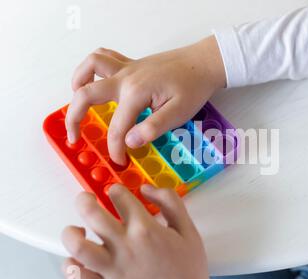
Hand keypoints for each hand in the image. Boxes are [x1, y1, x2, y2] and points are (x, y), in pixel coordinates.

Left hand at [61, 184, 214, 278]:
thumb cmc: (188, 272)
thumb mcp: (189, 230)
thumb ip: (171, 203)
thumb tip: (149, 189)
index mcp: (146, 229)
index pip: (120, 197)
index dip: (116, 191)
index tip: (117, 194)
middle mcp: (126, 246)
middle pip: (91, 212)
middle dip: (84, 199)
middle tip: (86, 199)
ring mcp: (113, 269)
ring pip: (77, 245)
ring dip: (71, 233)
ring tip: (77, 229)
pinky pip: (77, 277)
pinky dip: (70, 266)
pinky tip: (77, 260)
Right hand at [65, 36, 225, 164]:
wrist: (204, 63)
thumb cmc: (193, 87)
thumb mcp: (179, 113)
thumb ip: (153, 128)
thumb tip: (129, 141)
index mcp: (136, 93)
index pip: (118, 128)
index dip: (115, 149)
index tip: (120, 162)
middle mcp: (126, 78)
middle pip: (86, 94)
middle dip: (74, 118)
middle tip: (74, 138)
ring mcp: (127, 67)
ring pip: (90, 67)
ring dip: (77, 83)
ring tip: (76, 104)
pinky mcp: (131, 63)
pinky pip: (103, 58)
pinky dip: (91, 68)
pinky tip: (93, 81)